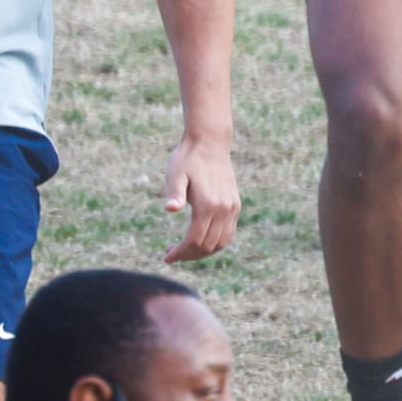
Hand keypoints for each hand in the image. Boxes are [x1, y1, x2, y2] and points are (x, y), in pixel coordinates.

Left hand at [161, 132, 239, 260]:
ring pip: (221, 243)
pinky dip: (215, 243)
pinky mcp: (235, 205)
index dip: (180, 253)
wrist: (210, 143)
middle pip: (207, 245)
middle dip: (189, 255)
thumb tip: (169, 209)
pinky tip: (200, 240)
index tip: (166, 257)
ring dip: (203, 251)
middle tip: (171, 253)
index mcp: (208, 205)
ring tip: (185, 249)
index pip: (194, 240)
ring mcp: (232, 208)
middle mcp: (223, 209)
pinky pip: (228, 233)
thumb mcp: (175, 174)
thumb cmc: (187, 159)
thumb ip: (174, 193)